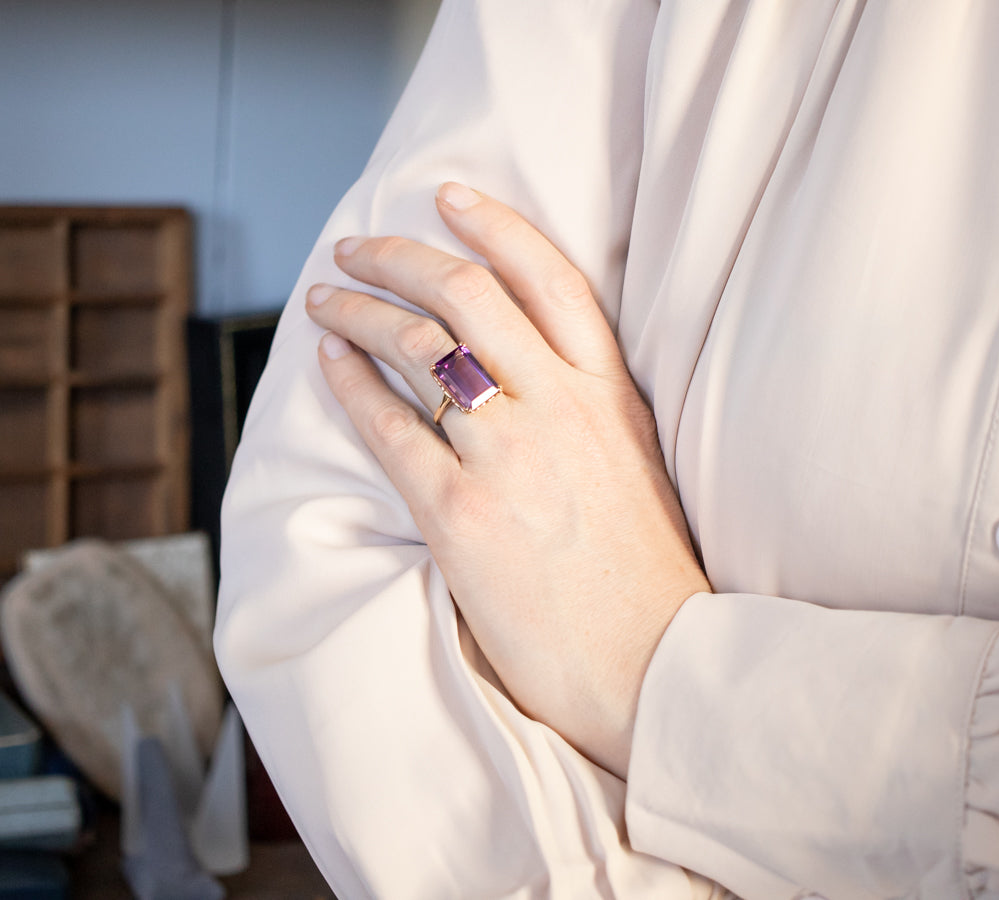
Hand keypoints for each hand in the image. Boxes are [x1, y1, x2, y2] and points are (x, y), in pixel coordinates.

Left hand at [305, 183, 710, 776]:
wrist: (652, 665)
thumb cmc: (645, 578)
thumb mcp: (639, 469)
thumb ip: (593, 410)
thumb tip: (530, 372)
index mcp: (611, 395)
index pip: (550, 278)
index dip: (493, 225)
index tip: (447, 198)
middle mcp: (560, 408)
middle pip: (467, 293)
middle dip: (400, 255)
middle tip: (357, 247)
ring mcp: (509, 456)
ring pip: (420, 344)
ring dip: (360, 308)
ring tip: (325, 299)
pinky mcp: (460, 513)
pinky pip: (389, 424)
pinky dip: (350, 382)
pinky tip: (329, 361)